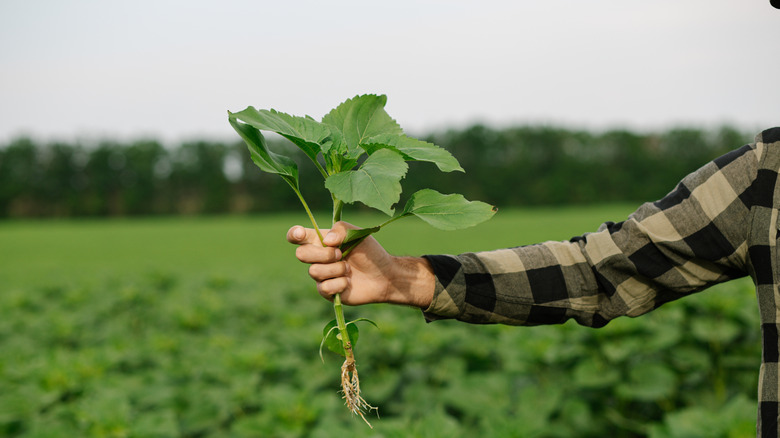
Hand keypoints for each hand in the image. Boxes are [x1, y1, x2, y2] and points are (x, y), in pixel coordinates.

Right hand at [286, 221, 434, 307]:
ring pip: (314, 271)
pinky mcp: (327, 291)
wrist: (384, 275)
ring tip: (349, 269)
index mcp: (321, 241)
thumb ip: (341, 230)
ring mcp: (321, 275)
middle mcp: (317, 258)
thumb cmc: (370, 252)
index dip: (294, 234)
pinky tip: (349, 282)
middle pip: (301, 254)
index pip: (297, 236)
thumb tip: (325, 241)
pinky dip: (339, 284)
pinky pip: (324, 288)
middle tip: (340, 254)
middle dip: (322, 254)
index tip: (301, 234)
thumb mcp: (358, 234)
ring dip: (335, 269)